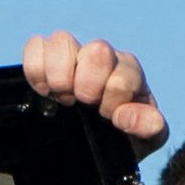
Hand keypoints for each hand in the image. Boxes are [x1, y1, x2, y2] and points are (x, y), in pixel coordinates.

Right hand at [20, 31, 166, 150]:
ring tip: (60, 96)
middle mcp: (103, 58)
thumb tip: (125, 116)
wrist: (94, 144)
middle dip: (87, 85)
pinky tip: (43, 90)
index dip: (111, 101)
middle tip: (82, 104)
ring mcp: (73, 55)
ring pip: (62, 40)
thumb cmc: (121, 138)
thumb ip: (149, 128)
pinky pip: (35, 45)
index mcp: (129, 74)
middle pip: (98, 50)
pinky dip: (35, 68)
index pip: (123, 77)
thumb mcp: (144, 140)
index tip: (106, 117)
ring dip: (59, 75)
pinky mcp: (45, 57)